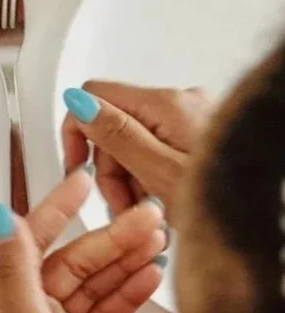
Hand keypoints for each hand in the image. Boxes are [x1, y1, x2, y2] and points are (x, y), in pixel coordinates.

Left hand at [0, 170, 165, 312]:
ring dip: (122, 263)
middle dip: (106, 239)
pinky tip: (151, 277)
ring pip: (90, 286)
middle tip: (147, 216)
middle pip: (68, 263)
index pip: (29, 243)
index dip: (56, 209)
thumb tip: (1, 216)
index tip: (83, 180)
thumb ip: (17, 271)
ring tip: (159, 241)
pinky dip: (126, 294)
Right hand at [63, 80, 210, 213]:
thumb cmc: (234, 201)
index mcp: (168, 104)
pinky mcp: (209, 139)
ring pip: (139, 142)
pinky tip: (170, 208)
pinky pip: (165, 151)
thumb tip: (79, 103)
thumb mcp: (163, 173)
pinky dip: (158, 179)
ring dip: (134, 181)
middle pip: (116, 125)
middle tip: (124, 208)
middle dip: (111, 170)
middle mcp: (184, 102)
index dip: (77, 133)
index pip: (94, 95)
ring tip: (152, 217)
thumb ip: (118, 134)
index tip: (78, 169)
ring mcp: (199, 120)